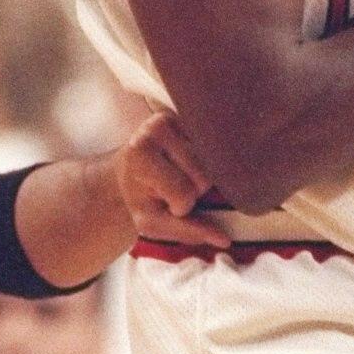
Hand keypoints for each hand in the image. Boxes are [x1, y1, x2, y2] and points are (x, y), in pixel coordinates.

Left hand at [116, 111, 230, 251]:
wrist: (129, 171)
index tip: (164, 202)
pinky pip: (216, 146)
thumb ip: (187, 232)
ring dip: (203, 177)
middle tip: (173, 188)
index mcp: (141, 154)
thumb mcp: (153, 223)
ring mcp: (175, 115)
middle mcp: (156, 127)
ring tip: (181, 175)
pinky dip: (208, 161)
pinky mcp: (188, 113)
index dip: (179, 207)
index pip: (183, 192)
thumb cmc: (141, 199)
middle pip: (203, 177)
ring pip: (215, 162)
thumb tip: (224, 240)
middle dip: (194, 191)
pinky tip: (190, 162)